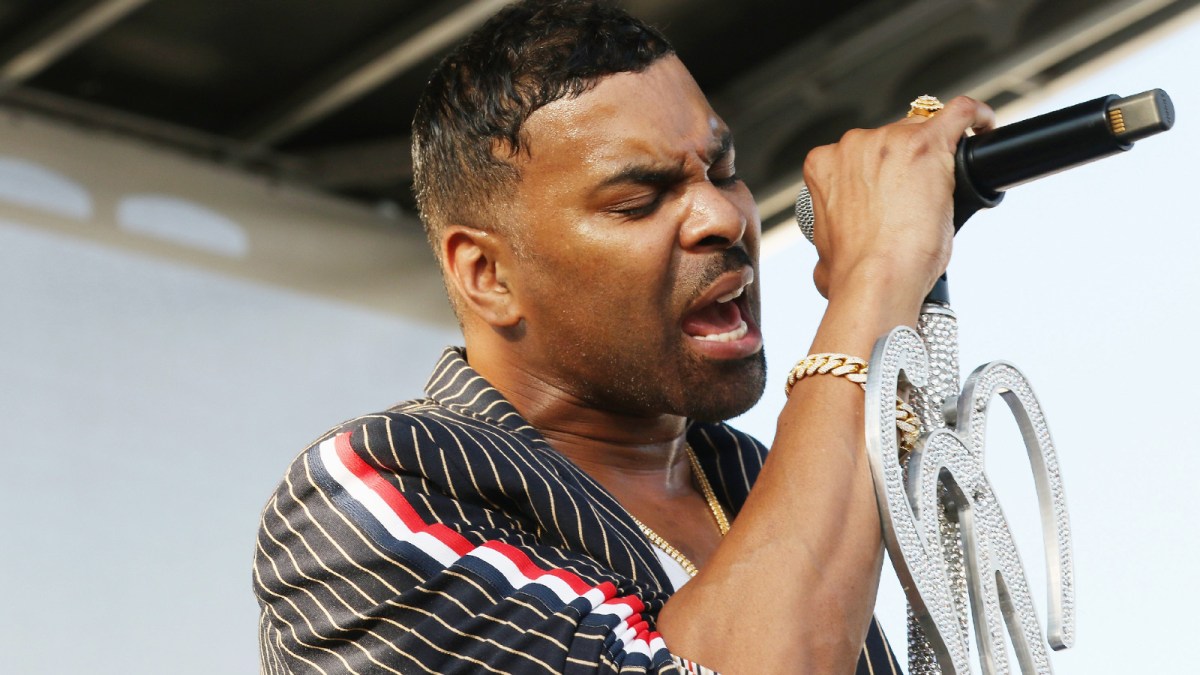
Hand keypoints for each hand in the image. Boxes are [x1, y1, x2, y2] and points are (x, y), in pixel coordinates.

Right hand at [803, 96, 995, 305]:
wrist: (877, 280)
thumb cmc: (854, 273)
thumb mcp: (824, 251)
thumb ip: (829, 238)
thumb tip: (830, 260)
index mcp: (824, 165)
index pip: (859, 155)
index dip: (878, 173)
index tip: (892, 192)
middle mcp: (853, 145)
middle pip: (890, 138)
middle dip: (905, 164)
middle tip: (918, 199)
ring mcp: (890, 139)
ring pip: (922, 131)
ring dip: (933, 154)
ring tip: (943, 191)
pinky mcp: (929, 142)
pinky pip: (960, 113)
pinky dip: (975, 117)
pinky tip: (984, 126)